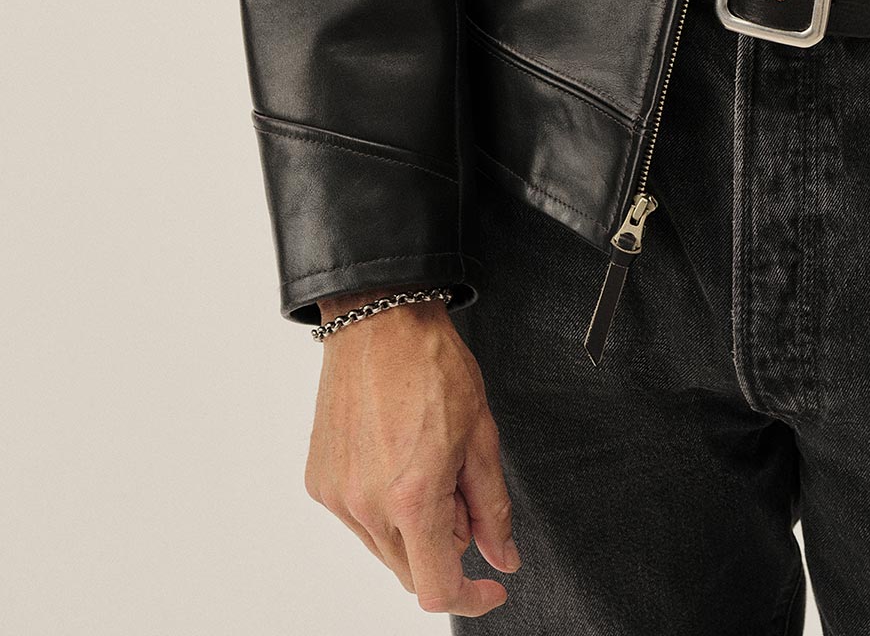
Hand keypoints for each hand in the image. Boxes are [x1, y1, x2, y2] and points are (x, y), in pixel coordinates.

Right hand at [305, 293, 518, 614]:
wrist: (379, 321)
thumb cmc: (431, 365)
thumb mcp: (481, 435)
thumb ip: (492, 508)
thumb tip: (501, 557)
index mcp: (412, 497)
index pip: (436, 588)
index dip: (470, 598)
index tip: (490, 587)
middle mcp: (366, 506)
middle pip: (412, 568)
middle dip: (445, 542)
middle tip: (457, 483)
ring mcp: (336, 497)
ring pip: (385, 546)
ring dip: (413, 524)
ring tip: (425, 459)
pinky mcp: (319, 483)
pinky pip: (359, 519)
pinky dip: (384, 505)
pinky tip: (396, 456)